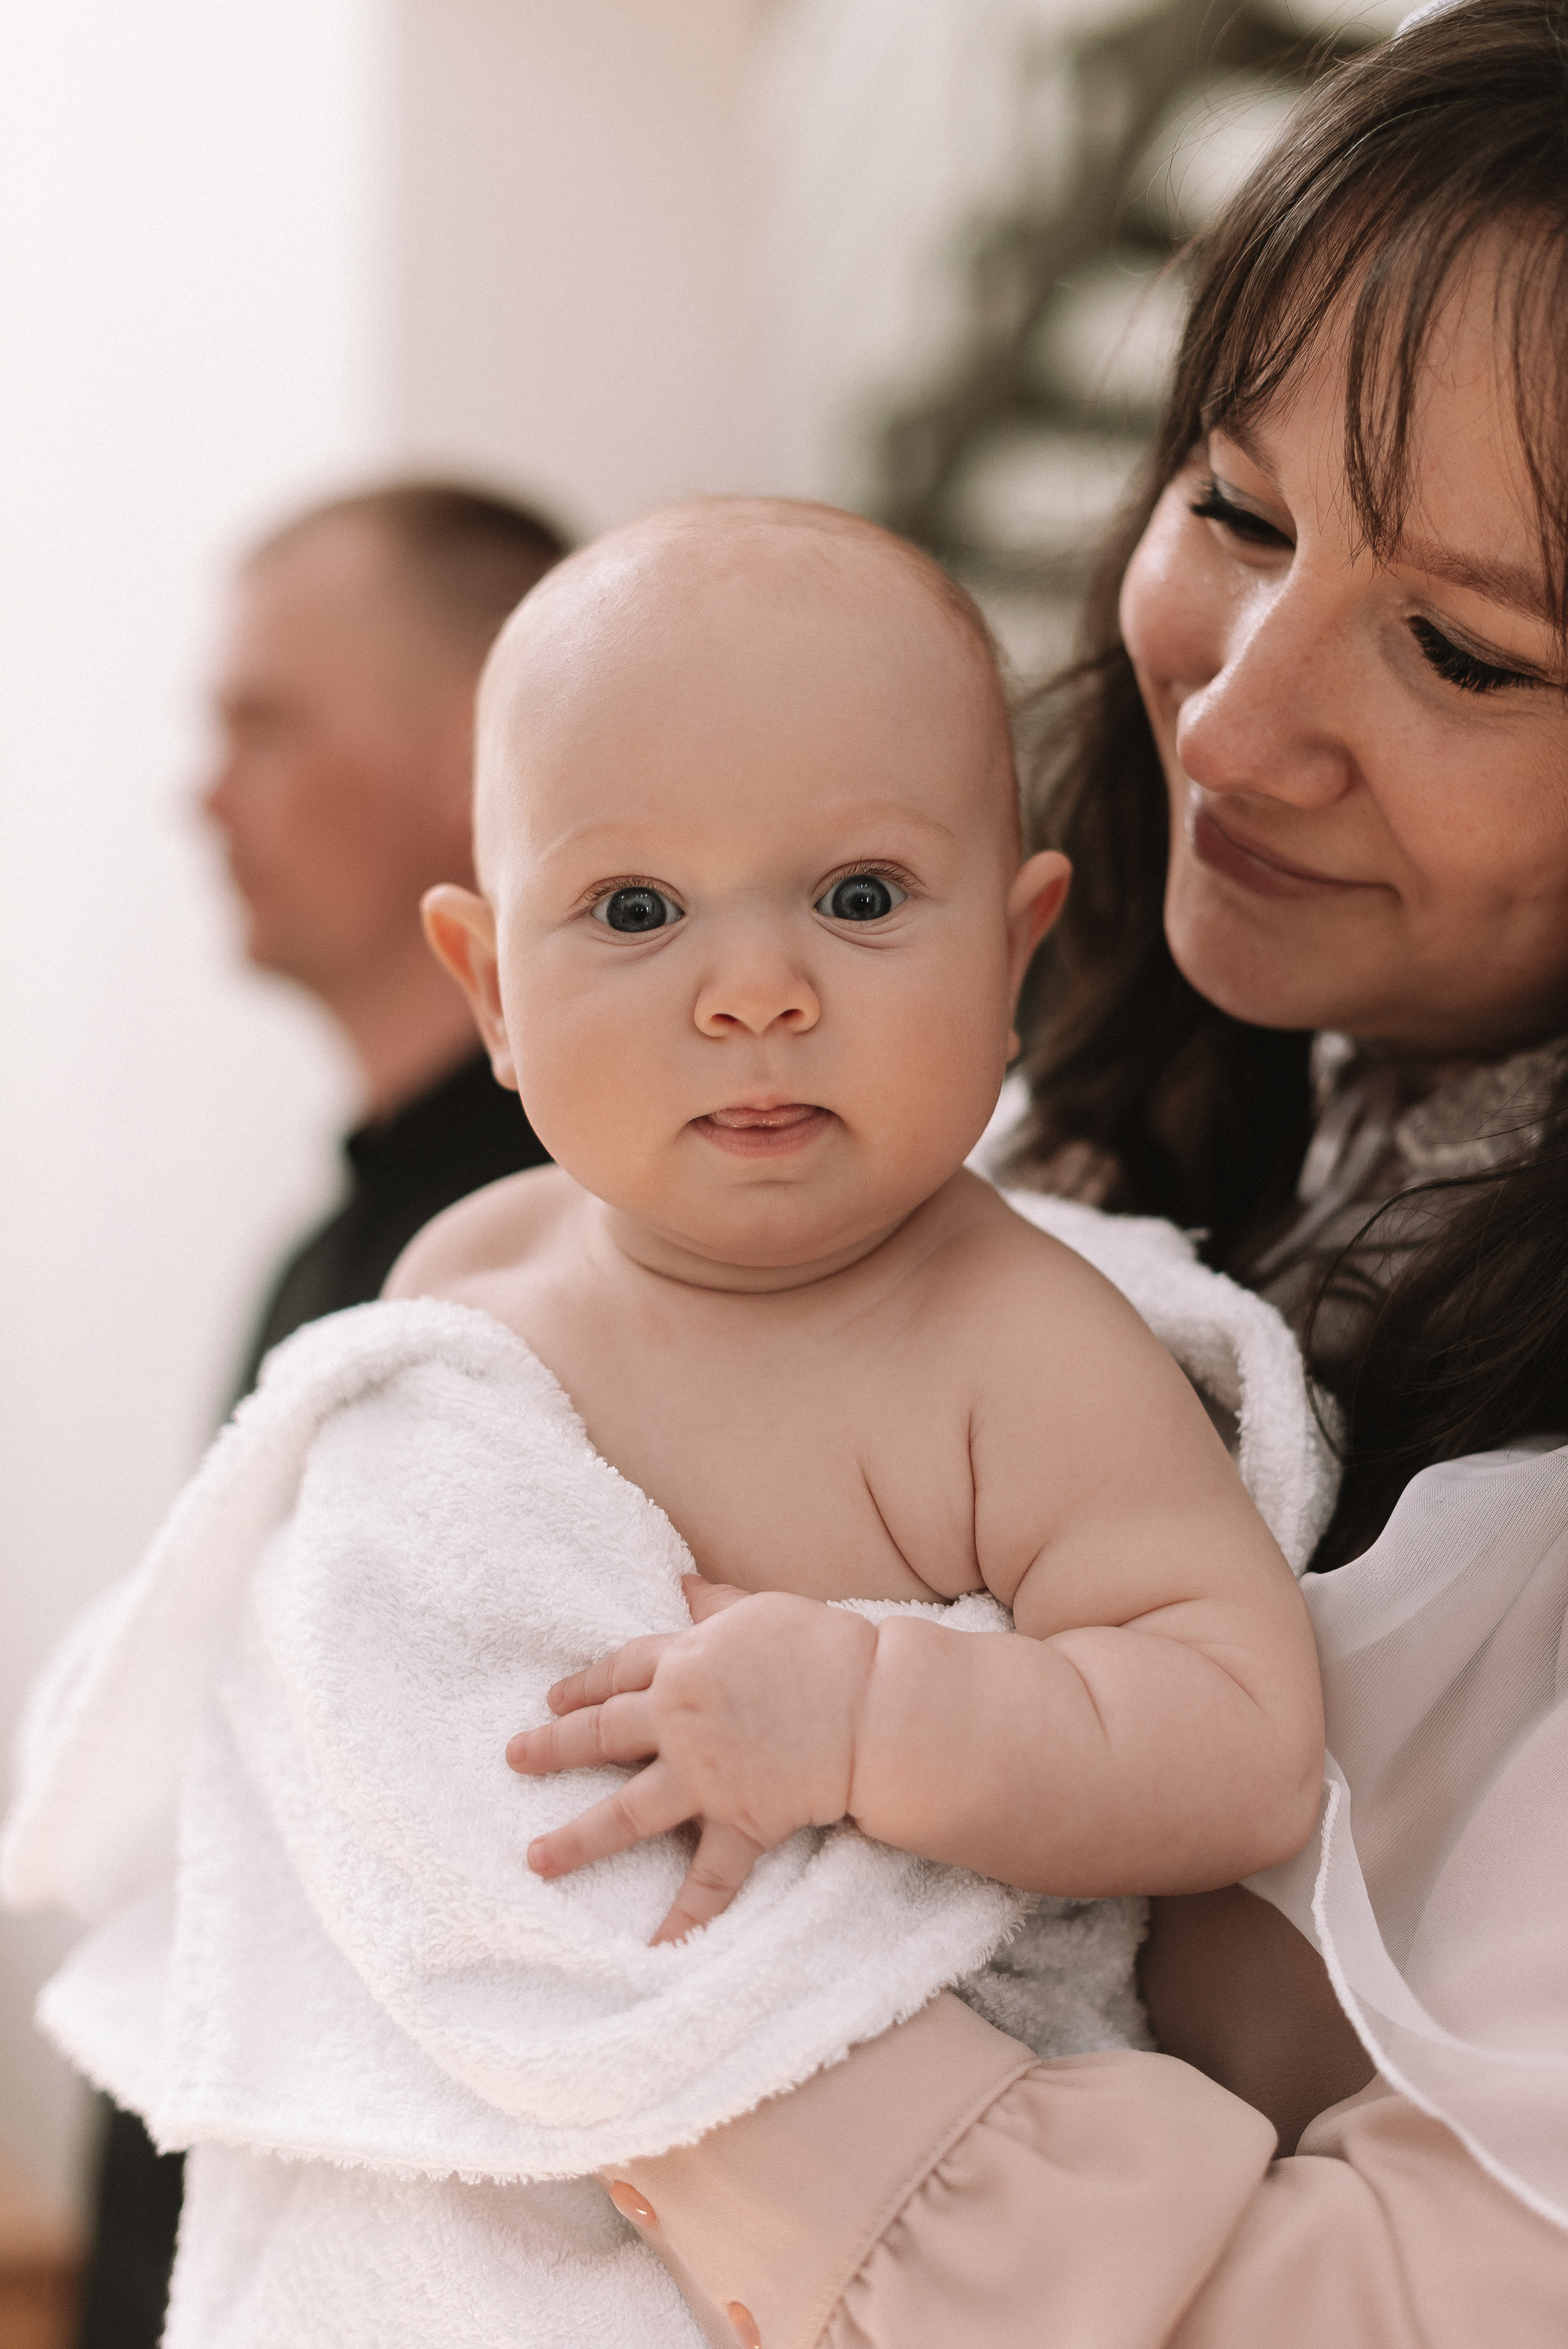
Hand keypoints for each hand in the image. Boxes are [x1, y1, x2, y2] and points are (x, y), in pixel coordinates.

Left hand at [506, 1576, 876, 1943]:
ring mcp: (703, 1775)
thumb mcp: (758, 1609)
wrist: (871, 1702)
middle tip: (515, 1759)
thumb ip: (714, 1605)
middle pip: (602, 1734)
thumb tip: (681, 1584)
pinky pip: (707, 1880)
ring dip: (577, 1840)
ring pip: (626, 1813)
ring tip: (535, 1861)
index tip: (553, 1700)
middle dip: (553, 1748)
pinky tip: (654, 1949)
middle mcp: (678, 1719)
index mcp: (683, 1661)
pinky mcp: (738, 1820)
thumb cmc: (821, 1646)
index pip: (618, 1672)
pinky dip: (684, 1917)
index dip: (583, 1686)